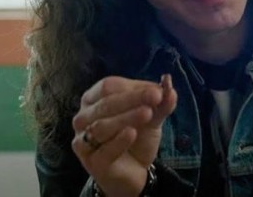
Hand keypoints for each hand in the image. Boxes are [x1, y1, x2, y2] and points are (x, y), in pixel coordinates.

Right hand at [71, 74, 176, 196]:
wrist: (135, 170)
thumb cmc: (137, 136)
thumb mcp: (151, 116)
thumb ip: (160, 102)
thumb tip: (169, 83)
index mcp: (94, 98)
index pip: (109, 87)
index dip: (133, 87)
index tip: (157, 90)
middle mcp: (83, 117)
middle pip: (105, 103)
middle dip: (132, 99)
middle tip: (156, 97)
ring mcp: (84, 140)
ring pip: (102, 126)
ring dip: (126, 117)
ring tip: (147, 113)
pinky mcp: (91, 162)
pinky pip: (103, 150)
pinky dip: (118, 141)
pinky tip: (132, 133)